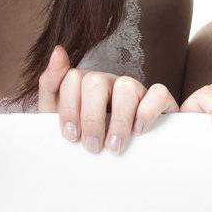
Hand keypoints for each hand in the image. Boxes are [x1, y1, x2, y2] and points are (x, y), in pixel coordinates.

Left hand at [38, 45, 177, 152]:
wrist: (119, 160)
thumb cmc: (87, 138)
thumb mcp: (59, 116)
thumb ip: (51, 85)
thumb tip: (58, 51)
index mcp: (85, 85)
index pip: (72, 79)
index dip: (69, 109)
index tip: (71, 136)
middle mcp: (110, 83)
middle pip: (96, 82)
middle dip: (91, 118)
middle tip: (92, 147)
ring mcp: (136, 90)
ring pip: (126, 86)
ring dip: (118, 120)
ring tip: (114, 146)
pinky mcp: (161, 102)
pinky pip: (158, 93)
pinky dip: (148, 112)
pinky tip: (138, 131)